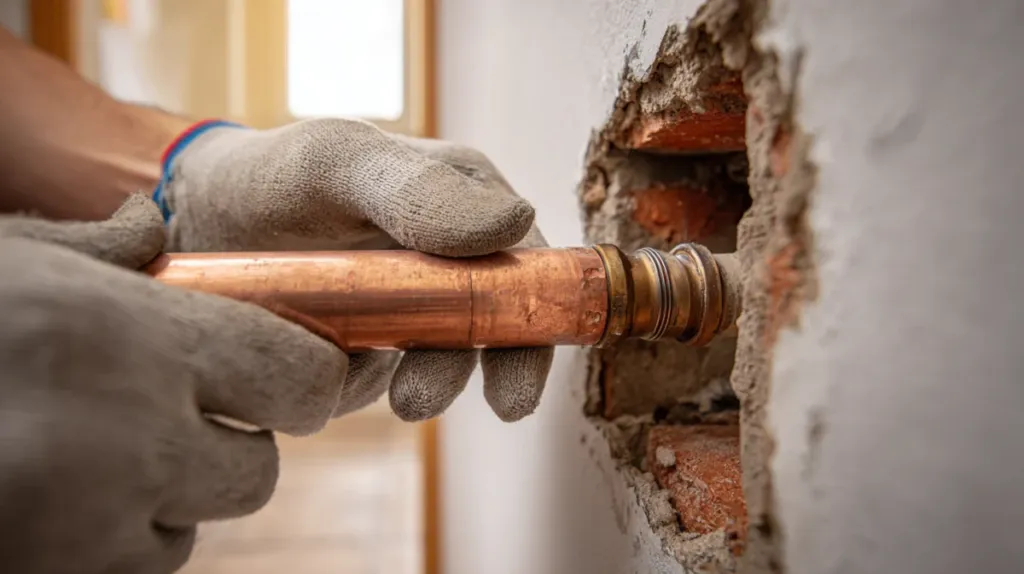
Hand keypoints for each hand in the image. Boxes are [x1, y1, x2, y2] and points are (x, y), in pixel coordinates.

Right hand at [0, 195, 349, 573]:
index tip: (289, 372)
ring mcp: (86, 529)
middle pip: (257, 467)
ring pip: (192, 526)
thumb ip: (101, 252)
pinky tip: (51, 494)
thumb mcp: (7, 262)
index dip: (305, 376)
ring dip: (167, 496)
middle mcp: (126, 440)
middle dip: (230, 441)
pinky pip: (134, 565)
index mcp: (130, 338)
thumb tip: (154, 226)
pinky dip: (114, 540)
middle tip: (174, 407)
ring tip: (84, 447)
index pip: (300, 376)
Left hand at [161, 119, 553, 421]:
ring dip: (432, 383)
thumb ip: (417, 189)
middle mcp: (451, 252)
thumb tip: (516, 225)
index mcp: (465, 197)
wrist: (196, 223)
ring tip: (397, 396)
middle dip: (482, 366)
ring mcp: (417, 304)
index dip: (536, 316)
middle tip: (443, 400)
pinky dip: (378, 389)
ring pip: (450, 359)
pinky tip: (339, 376)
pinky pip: (395, 379)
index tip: (516, 372)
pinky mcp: (379, 344)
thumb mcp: (336, 163)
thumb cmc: (272, 176)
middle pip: (501, 322)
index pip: (529, 262)